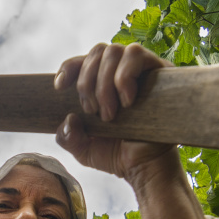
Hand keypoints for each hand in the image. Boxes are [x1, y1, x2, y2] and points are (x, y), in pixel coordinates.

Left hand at [54, 43, 177, 187]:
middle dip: (87, 82)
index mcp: (100, 83)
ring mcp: (140, 69)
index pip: (83, 60)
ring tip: (110, 114)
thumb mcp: (83, 149)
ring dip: (105, 82)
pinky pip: (136, 54)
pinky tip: (127, 101)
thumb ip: (68, 137)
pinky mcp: (159, 71)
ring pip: (114, 50)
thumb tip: (69, 118)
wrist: (146, 167)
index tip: (59, 88)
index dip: (69, 68)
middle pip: (97, 52)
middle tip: (92, 111)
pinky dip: (124, 76)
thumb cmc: (117, 156)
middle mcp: (120, 71)